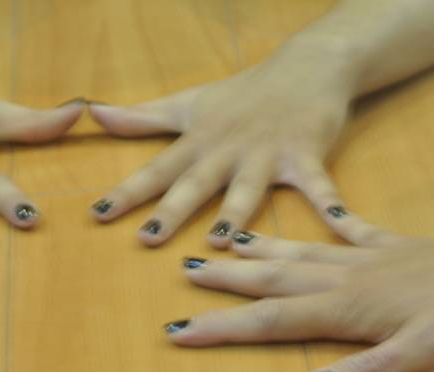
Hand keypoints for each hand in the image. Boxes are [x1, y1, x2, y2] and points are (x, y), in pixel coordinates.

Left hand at [87, 44, 361, 247]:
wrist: (307, 66)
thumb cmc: (243, 93)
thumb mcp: (188, 104)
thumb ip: (142, 118)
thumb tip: (95, 114)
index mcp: (198, 142)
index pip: (156, 170)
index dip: (127, 192)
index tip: (97, 214)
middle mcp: (228, 150)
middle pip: (195, 183)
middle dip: (172, 210)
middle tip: (148, 238)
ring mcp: (268, 154)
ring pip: (248, 188)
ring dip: (235, 214)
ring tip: (221, 242)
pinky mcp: (307, 156)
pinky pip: (319, 186)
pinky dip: (330, 206)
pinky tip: (337, 226)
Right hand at [168, 221, 433, 371]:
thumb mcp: (428, 356)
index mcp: (348, 309)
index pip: (271, 321)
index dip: (221, 328)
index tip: (177, 331)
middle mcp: (349, 279)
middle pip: (274, 280)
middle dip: (227, 281)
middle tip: (185, 272)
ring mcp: (374, 260)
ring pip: (303, 253)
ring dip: (261, 251)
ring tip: (225, 243)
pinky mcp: (401, 249)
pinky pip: (355, 232)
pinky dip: (331, 224)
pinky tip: (320, 218)